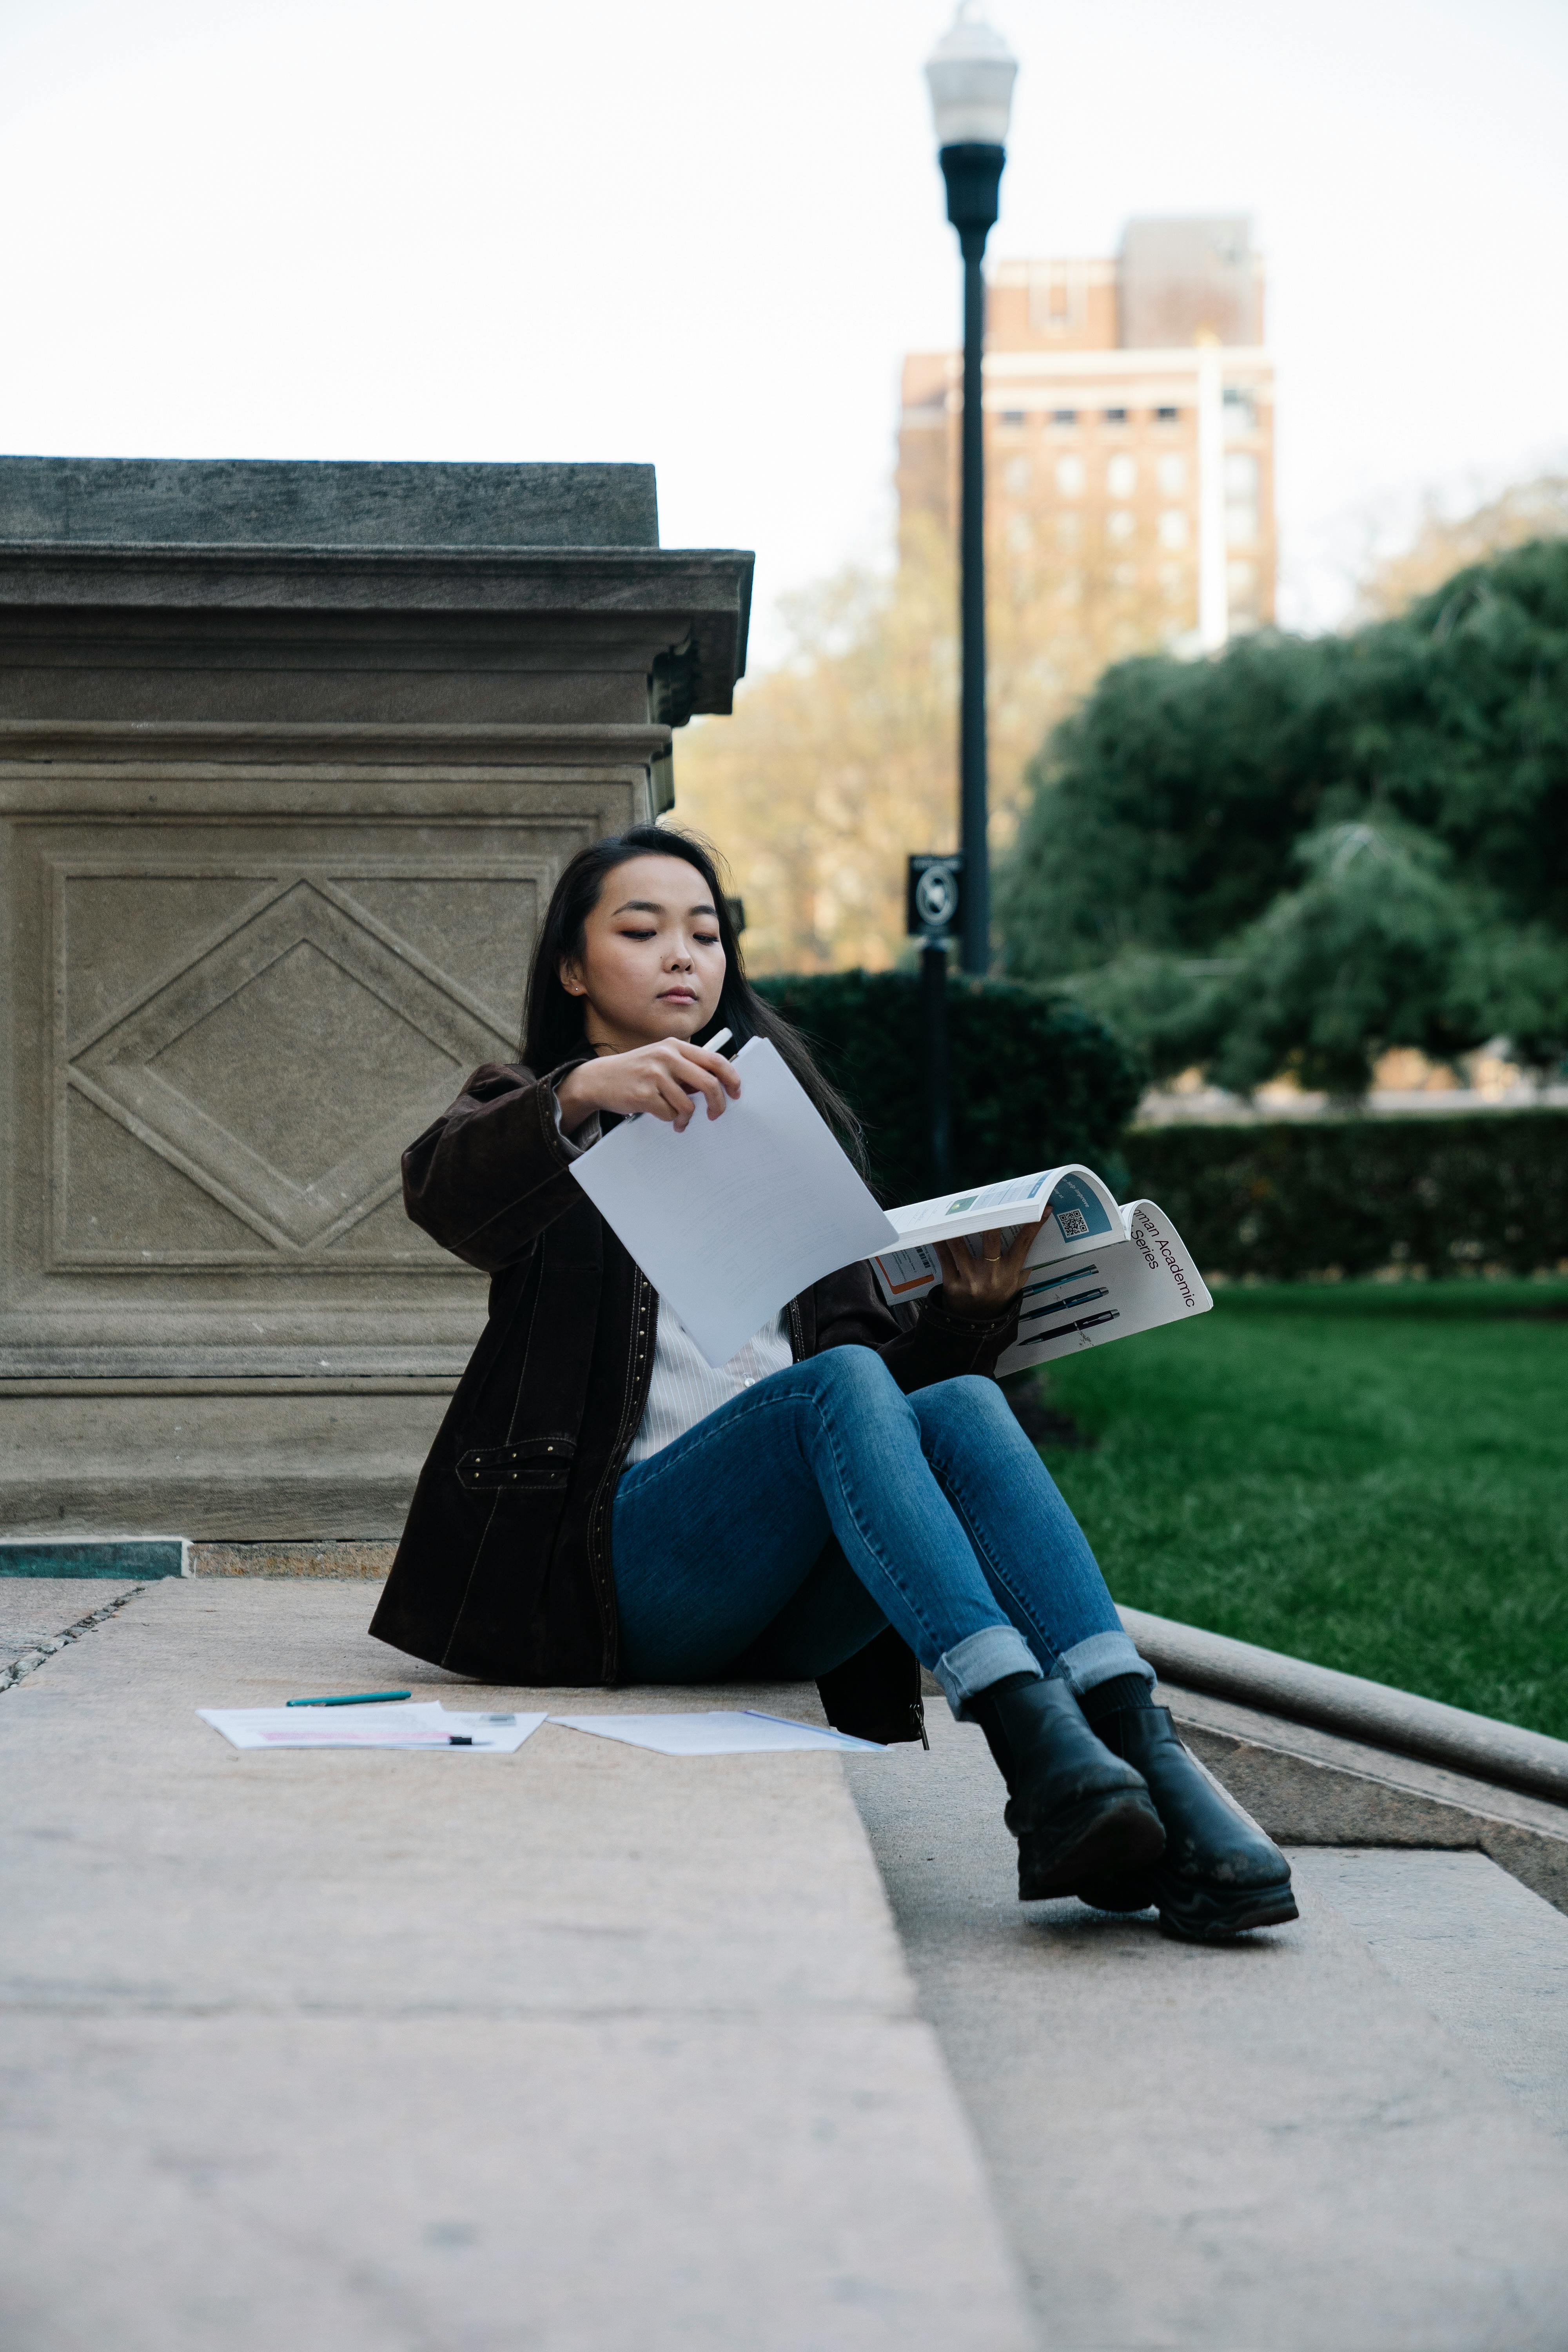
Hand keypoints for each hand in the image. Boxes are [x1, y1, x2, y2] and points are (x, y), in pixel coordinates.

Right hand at [554, 1039, 740, 1134]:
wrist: (598, 1078)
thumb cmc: (636, 1071)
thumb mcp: (662, 1060)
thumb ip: (687, 1068)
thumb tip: (718, 1086)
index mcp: (675, 1046)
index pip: (715, 1060)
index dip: (731, 1078)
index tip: (736, 1093)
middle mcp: (666, 1056)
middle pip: (709, 1083)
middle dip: (718, 1103)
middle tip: (716, 1114)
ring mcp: (654, 1074)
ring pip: (688, 1104)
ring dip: (687, 1117)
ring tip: (680, 1120)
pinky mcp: (644, 1093)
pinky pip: (669, 1113)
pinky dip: (669, 1119)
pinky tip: (661, 1115)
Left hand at [933, 1217, 1041, 1321]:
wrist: (975, 1325)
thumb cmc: (997, 1297)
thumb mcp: (1016, 1284)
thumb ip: (1024, 1263)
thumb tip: (1034, 1233)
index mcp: (1010, 1273)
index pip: (1024, 1244)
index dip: (1034, 1225)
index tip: (1043, 1208)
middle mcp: (991, 1276)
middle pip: (990, 1240)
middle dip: (990, 1218)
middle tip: (988, 1201)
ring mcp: (970, 1279)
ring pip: (960, 1246)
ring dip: (956, 1226)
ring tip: (955, 1210)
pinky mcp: (951, 1284)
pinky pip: (944, 1257)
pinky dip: (939, 1242)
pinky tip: (936, 1229)